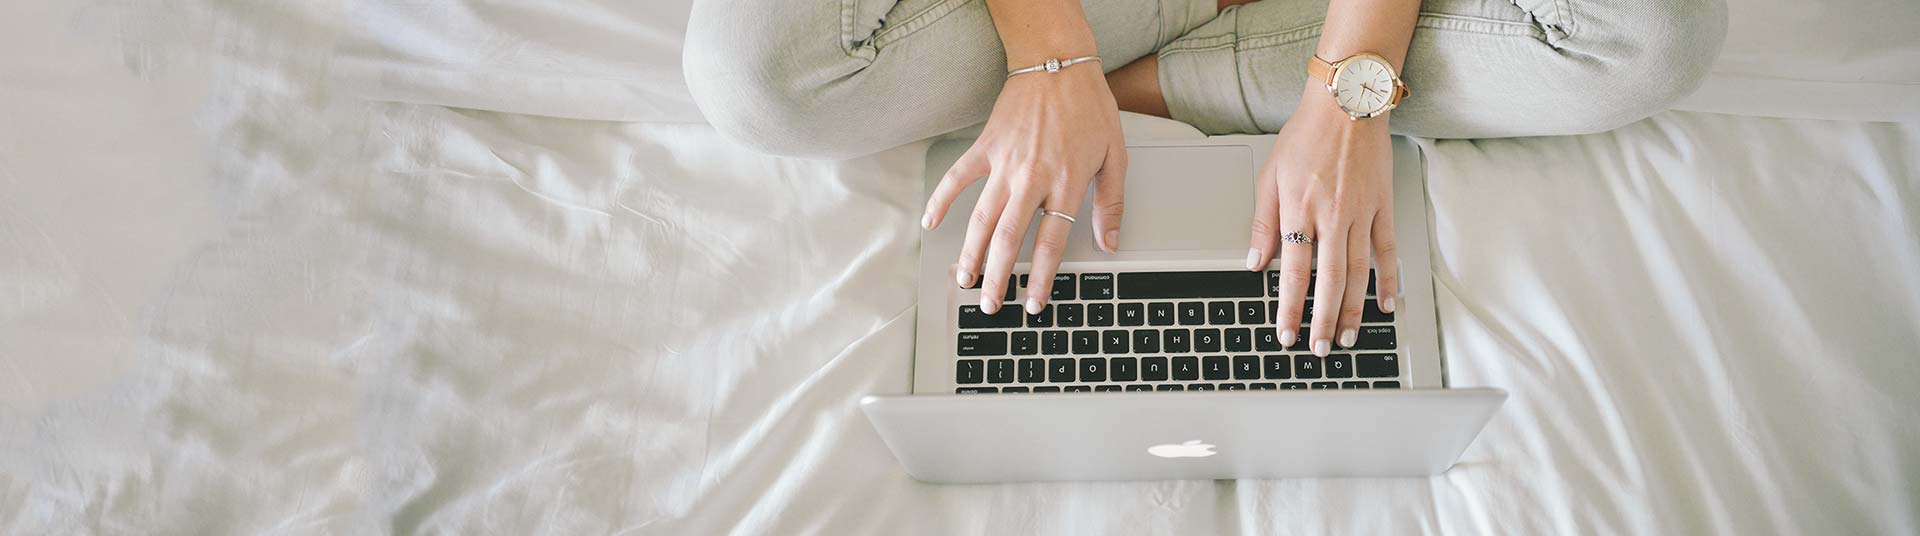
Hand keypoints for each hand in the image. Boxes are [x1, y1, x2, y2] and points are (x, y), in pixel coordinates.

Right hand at [922, 64, 1127, 314]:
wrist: (1058, 63)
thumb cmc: (1089, 107)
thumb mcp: (1115, 155)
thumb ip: (1111, 203)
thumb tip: (1110, 241)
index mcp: (1066, 183)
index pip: (1051, 242)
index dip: (1041, 277)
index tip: (1033, 304)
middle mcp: (1032, 178)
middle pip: (1009, 239)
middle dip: (998, 277)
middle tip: (990, 305)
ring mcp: (1005, 163)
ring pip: (982, 218)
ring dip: (970, 253)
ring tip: (963, 280)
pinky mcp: (985, 147)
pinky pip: (958, 178)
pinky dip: (942, 201)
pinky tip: (931, 223)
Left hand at [1247, 91, 1398, 355]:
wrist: (1347, 103)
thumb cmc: (1306, 136)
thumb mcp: (1270, 176)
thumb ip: (1263, 222)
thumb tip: (1254, 262)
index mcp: (1299, 210)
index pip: (1293, 271)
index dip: (1289, 307)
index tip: (1286, 333)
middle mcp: (1332, 216)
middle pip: (1328, 280)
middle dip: (1324, 320)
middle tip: (1321, 348)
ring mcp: (1361, 213)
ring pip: (1358, 272)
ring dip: (1354, 309)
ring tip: (1349, 337)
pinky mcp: (1383, 207)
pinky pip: (1387, 250)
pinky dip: (1388, 279)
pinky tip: (1386, 304)